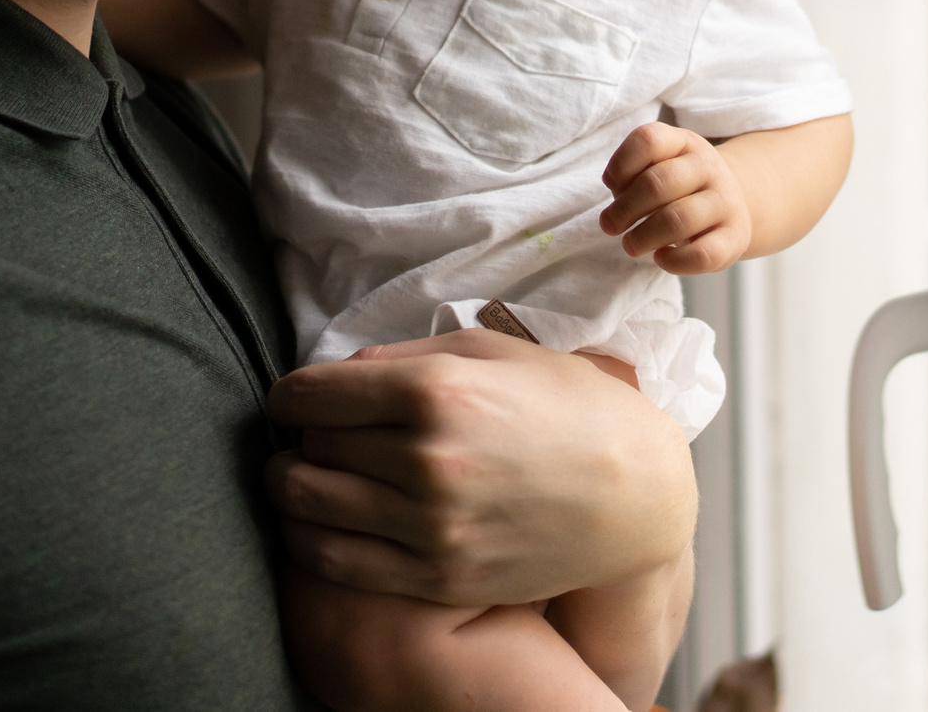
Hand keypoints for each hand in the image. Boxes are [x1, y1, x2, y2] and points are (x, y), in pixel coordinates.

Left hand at [263, 331, 696, 607]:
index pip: (311, 395)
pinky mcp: (438, 575)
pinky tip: (318, 522)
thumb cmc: (570, 409)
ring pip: (307, 505)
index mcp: (439, 391)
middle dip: (301, 437)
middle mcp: (428, 459)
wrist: (635, 496)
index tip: (297, 398)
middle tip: (312, 435)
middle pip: (308, 447)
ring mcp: (431, 526)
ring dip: (292, 487)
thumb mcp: (496, 352)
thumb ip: (410, 355)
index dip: (292, 394)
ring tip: (304, 476)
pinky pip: (336, 561)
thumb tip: (340, 373)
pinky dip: (308, 539)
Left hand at [597, 122, 750, 273]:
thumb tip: (617, 207)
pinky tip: (661, 257)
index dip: (620, 164)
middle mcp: (709, 166)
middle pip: (657, 183)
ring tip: (630, 244)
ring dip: (643, 237)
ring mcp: (725, 202)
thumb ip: (633, 177)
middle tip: (609, 225)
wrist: (732, 204)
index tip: (611, 184)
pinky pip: (702, 255)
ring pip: (678, 220)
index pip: (648, 140)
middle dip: (624, 209)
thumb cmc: (679, 188)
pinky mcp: (735, 237)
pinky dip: (673, 261)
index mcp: (685, 142)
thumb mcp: (659, 166)